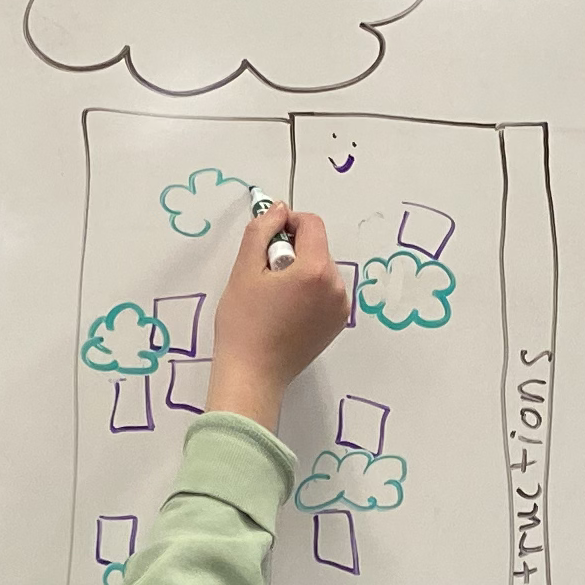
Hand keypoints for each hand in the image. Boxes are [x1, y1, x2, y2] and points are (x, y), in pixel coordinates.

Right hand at [204, 207, 351, 431]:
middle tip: (265, 276)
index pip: (311, 224)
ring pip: (321, 269)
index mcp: (315, 270)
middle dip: (292, 251)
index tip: (268, 239)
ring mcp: (340, 307)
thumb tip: (278, 210)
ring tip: (274, 296)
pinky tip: (285, 310)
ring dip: (299, 271)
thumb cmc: (244, 326)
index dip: (287, 223)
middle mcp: (335, 287)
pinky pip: (325, 291)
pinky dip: (308, 291)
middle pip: (317, 246)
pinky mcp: (337, 323)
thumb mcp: (244, 270)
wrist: (253, 375)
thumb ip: (262, 231)